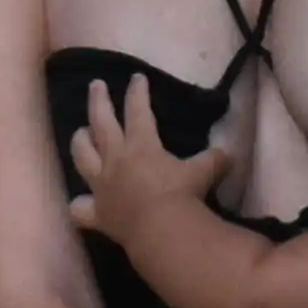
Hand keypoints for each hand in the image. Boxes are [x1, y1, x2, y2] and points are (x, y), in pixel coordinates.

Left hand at [63, 72, 200, 237]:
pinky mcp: (97, 213)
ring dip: (79, 142)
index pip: (137, 110)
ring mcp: (102, 186)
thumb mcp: (204, 172)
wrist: (161, 230)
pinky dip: (79, 205)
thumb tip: (227, 154)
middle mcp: (116, 160)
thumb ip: (214, 160)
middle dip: (98, 100)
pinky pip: (80, 208)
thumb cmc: (182, 195)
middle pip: (101, 123)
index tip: (137, 77)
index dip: (137, 92)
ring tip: (79, 132)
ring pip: (82, 157)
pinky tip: (81, 202)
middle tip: (95, 84)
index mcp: (141, 145)